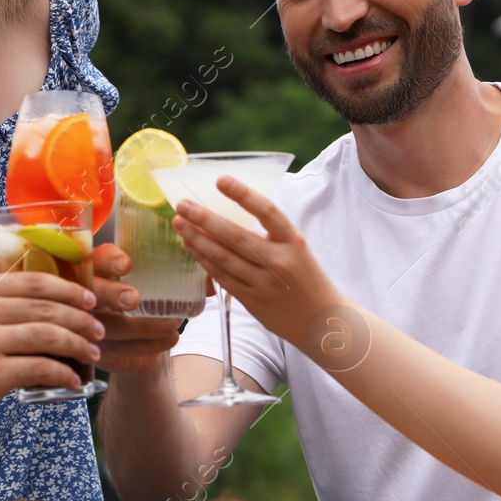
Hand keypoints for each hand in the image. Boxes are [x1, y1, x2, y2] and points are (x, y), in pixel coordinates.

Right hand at [0, 253, 103, 421]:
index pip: (33, 281)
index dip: (68, 289)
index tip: (90, 300)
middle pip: (46, 307)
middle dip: (81, 318)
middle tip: (99, 329)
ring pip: (48, 335)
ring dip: (78, 345)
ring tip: (93, 353)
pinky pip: (41, 368)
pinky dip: (63, 373)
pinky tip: (73, 380)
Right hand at [89, 243, 181, 375]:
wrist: (142, 349)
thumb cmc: (149, 307)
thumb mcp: (159, 287)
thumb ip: (180, 276)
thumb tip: (211, 281)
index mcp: (100, 269)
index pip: (95, 257)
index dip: (107, 260)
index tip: (127, 264)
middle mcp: (87, 295)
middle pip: (89, 290)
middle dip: (111, 293)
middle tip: (134, 298)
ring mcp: (88, 325)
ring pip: (106, 325)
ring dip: (140, 326)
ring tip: (172, 325)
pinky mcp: (97, 352)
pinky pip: (117, 350)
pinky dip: (146, 346)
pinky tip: (170, 339)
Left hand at [171, 177, 343, 347]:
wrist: (320, 320)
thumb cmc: (305, 278)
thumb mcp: (296, 249)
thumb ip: (270, 234)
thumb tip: (229, 213)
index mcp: (293, 242)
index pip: (267, 211)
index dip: (243, 194)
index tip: (221, 180)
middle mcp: (279, 261)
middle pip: (235, 236)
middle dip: (204, 218)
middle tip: (182, 205)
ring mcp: (264, 283)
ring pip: (223, 257)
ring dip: (197, 239)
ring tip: (180, 223)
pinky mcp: (252, 301)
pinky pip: (222, 277)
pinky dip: (204, 260)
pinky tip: (191, 247)